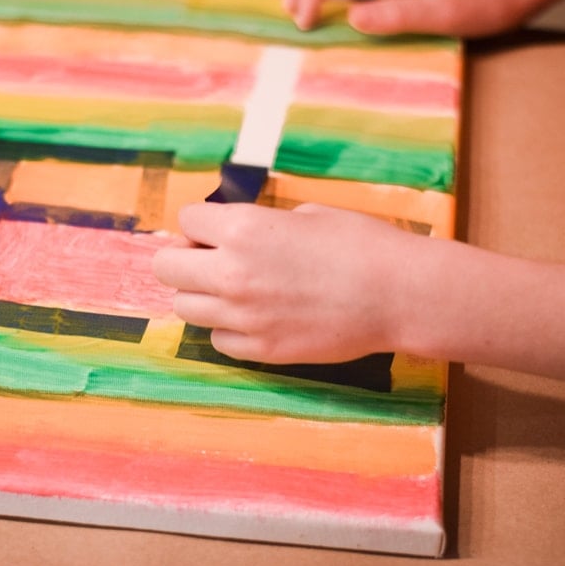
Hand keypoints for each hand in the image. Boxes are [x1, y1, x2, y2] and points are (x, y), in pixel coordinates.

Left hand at [152, 202, 430, 363]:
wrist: (397, 294)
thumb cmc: (360, 243)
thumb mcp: (305, 215)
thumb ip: (259, 225)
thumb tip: (235, 233)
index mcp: (243, 229)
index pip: (186, 221)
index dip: (202, 224)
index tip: (217, 229)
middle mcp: (232, 274)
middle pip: (167, 268)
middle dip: (185, 259)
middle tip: (211, 259)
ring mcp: (243, 317)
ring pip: (185, 307)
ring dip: (202, 294)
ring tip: (235, 290)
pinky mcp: (260, 349)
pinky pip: (218, 340)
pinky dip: (228, 328)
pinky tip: (257, 316)